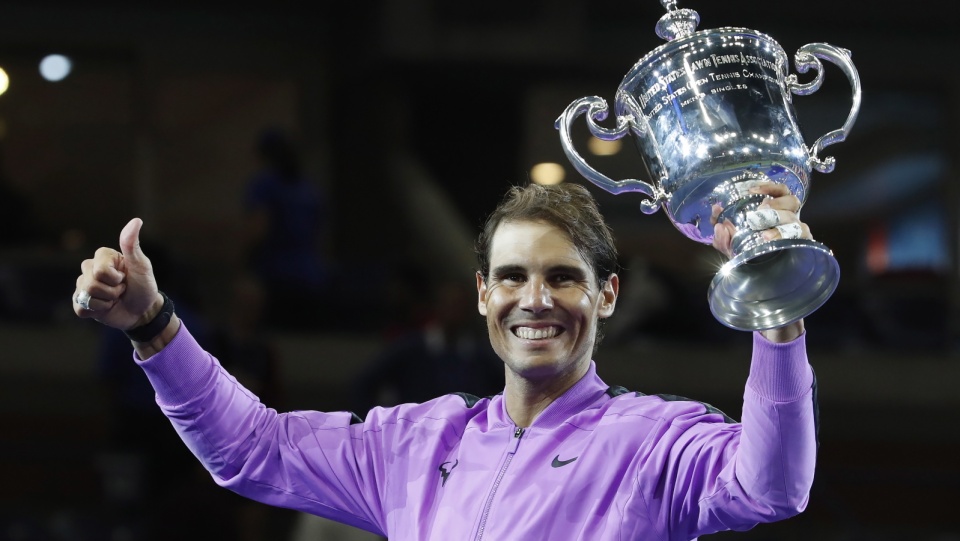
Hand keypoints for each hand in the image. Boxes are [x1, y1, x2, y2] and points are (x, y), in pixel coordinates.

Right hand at [73, 218, 161, 330]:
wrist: (144, 310)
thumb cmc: (143, 286)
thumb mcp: (142, 266)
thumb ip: (132, 245)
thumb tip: (136, 220)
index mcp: (102, 256)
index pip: (100, 270)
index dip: (116, 279)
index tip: (125, 277)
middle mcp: (89, 268)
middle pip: (91, 283)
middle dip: (112, 291)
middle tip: (122, 289)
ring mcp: (83, 286)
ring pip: (86, 297)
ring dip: (107, 301)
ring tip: (115, 298)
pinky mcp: (80, 303)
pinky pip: (81, 308)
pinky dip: (97, 311)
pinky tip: (105, 307)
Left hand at [710, 180, 808, 341]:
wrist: (763, 294)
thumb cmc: (749, 265)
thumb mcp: (731, 250)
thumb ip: (722, 237)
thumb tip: (719, 224)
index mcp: (775, 216)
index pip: (781, 193)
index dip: (769, 187)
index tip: (751, 189)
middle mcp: (791, 224)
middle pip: (794, 202)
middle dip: (776, 203)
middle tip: (759, 210)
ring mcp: (799, 239)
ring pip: (799, 221)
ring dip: (780, 222)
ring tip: (762, 232)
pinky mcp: (804, 253)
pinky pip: (803, 240)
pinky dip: (785, 236)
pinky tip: (768, 240)